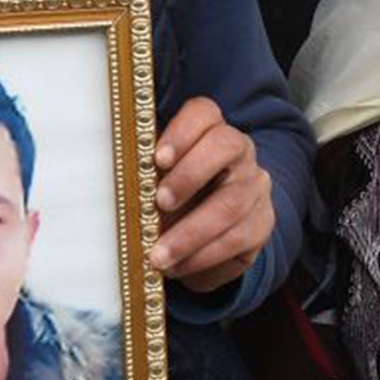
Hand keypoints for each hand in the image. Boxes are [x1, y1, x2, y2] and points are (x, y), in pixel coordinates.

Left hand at [150, 96, 274, 293]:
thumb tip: (117, 189)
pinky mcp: (262, 222)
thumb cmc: (173, 201)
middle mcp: (238, 151)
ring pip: (231, 201)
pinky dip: (203, 255)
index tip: (157, 158)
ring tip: (159, 254)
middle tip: (159, 203)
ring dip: (191, 232)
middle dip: (190, 175)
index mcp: (209, 131)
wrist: (207, 237)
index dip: (182, 132)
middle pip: (226, 146)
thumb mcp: (156, 184)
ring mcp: (254, 185)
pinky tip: (178, 266)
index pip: (204, 113)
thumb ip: (145, 177)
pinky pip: (238, 237)